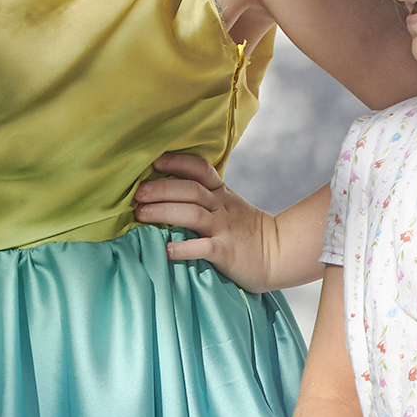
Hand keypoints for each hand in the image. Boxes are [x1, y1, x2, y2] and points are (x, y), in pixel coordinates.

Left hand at [134, 152, 277, 288]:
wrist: (279, 254)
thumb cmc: (247, 232)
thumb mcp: (230, 205)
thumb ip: (206, 197)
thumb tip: (166, 190)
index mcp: (221, 194)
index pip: (200, 169)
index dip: (177, 162)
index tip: (154, 162)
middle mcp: (221, 208)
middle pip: (190, 191)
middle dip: (161, 189)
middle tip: (138, 194)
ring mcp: (224, 230)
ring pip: (193, 214)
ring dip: (164, 212)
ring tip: (141, 215)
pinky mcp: (227, 253)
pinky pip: (204, 248)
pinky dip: (184, 248)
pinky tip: (167, 251)